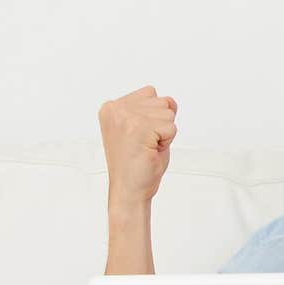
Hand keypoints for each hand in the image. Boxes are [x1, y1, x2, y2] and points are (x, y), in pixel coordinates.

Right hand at [98, 85, 178, 206]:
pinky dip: (167, 142)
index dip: (153, 118)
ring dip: (164, 134)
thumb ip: (152, 109)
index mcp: (111, 107)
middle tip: (145, 144)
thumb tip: (170, 101)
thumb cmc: (136, 163)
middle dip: (160, 125)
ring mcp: (127, 118)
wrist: (129, 189)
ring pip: (168, 114)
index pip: (150, 94)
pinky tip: (151, 151)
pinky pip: (172, 127)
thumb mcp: (142, 128)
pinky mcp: (140, 129)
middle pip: (161, 102)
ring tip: (147, 147)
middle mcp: (116, 109)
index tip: (139, 136)